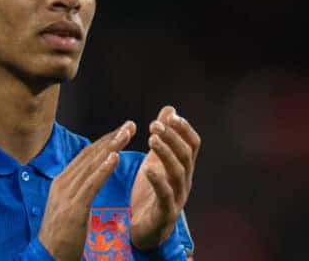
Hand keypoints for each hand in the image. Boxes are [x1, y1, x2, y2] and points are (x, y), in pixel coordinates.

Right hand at [38, 121, 135, 260]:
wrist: (48, 256)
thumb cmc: (61, 235)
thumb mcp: (67, 206)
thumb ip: (77, 189)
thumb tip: (89, 176)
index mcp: (62, 180)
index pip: (86, 155)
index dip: (104, 141)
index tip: (121, 130)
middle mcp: (63, 182)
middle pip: (90, 155)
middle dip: (111, 138)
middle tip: (129, 125)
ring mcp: (67, 193)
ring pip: (92, 164)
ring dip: (111, 147)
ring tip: (126, 134)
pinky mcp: (74, 207)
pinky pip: (91, 183)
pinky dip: (104, 168)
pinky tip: (115, 157)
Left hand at [130, 106, 200, 250]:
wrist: (144, 229)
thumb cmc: (151, 192)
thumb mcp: (155, 160)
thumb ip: (163, 136)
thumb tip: (170, 109)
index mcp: (182, 168)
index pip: (192, 145)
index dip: (184, 129)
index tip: (171, 115)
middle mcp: (184, 181)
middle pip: (186, 156)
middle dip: (172, 138)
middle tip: (155, 125)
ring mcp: (177, 198)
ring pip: (178, 173)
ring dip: (166, 154)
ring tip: (152, 139)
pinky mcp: (165, 213)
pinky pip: (165, 196)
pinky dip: (158, 181)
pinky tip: (148, 169)